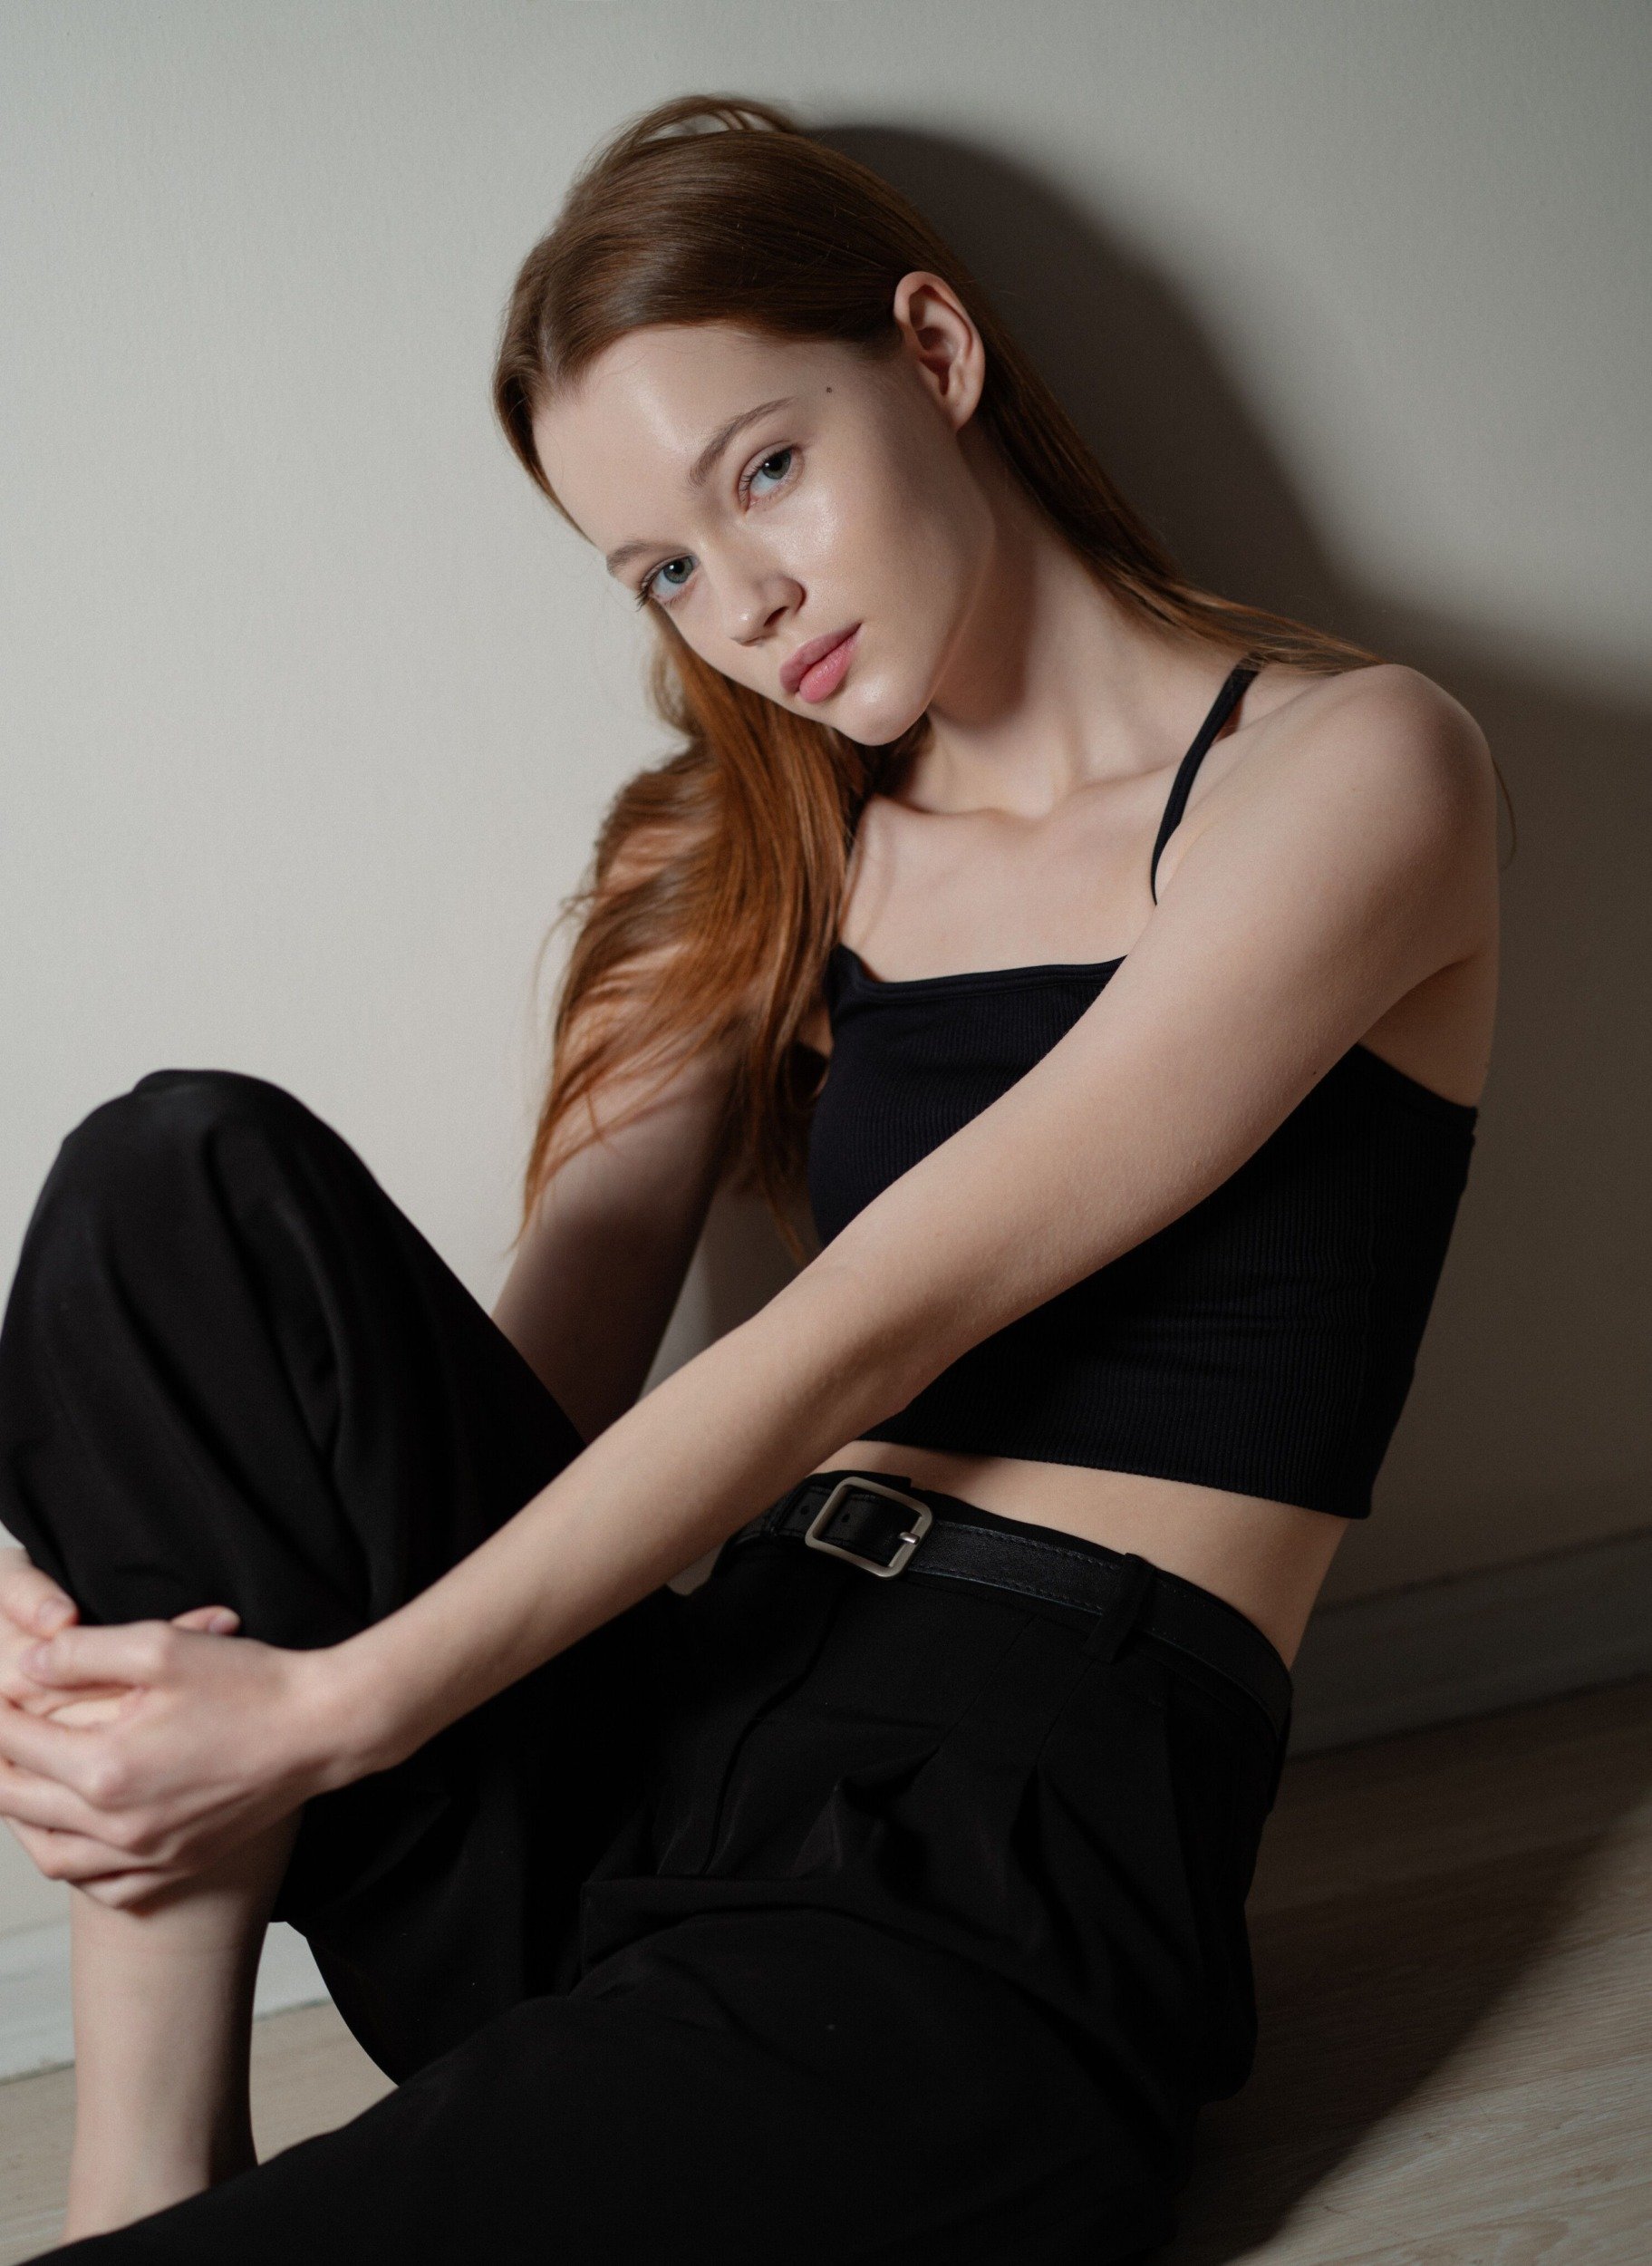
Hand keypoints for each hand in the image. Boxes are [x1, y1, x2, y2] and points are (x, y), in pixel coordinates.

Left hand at [0, 1586, 346, 1911]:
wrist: (322, 1729)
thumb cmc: (249, 1683)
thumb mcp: (161, 1646)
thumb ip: (82, 1653)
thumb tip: (25, 1666)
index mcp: (105, 1767)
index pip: (15, 1741)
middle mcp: (117, 1825)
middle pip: (17, 1801)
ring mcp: (147, 1854)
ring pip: (49, 1855)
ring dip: (21, 1819)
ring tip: (17, 1784)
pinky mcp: (175, 1866)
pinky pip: (100, 1886)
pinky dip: (72, 1864)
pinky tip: (73, 1835)